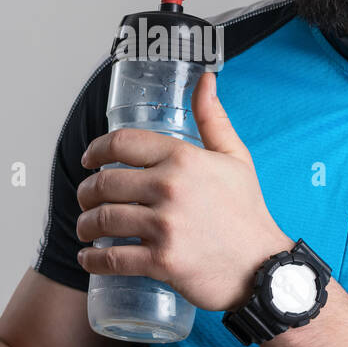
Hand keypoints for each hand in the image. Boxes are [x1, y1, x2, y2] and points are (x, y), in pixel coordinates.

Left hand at [74, 70, 290, 311]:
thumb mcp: (235, 157)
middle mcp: (170, 188)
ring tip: (86, 227)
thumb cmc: (247, 212)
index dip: (96, 150)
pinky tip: (89, 257)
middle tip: (86, 200)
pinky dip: (93, 259)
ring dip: (85, 224)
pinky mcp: (162, 261)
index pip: (122, 143)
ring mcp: (165, 226)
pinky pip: (112, 258)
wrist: (262, 267)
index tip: (88, 160)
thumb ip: (213, 118)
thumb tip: (205, 79)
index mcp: (184, 158)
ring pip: (103, 220)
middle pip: (104, 183)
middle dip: (86, 192)